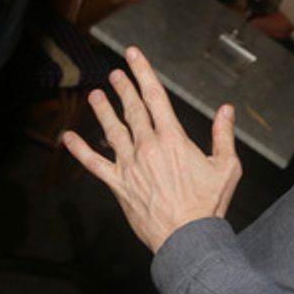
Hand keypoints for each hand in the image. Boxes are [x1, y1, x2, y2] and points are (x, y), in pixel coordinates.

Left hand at [62, 48, 241, 252]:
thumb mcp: (226, 165)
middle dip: (124, 87)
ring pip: (113, 130)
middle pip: (133, 109)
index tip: (133, 55)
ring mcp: (130, 165)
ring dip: (103, 111)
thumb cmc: (208, 204)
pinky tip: (67, 137)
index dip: (143, 72)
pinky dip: (80, 150)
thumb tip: (226, 109)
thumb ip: (224, 135)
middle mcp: (148, 146)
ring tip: (95, 95)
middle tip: (115, 72)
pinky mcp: (119, 184)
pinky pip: (94, 164)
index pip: (155, 96)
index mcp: (173, 138)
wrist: (186, 237)